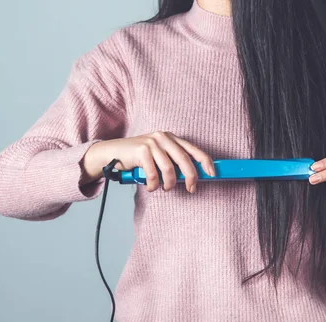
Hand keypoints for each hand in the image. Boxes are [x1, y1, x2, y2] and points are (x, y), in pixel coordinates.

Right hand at [81, 131, 214, 192]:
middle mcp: (163, 137)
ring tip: (164, 188)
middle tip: (191, 189)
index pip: (193, 149)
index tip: (212, 174)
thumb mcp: (158, 156)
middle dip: (191, 177)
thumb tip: (192, 178)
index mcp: (171, 138)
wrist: (112, 153)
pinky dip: (153, 185)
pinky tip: (150, 186)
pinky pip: (154, 174)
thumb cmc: (138, 158)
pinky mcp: (142, 150)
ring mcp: (152, 143)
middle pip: (184, 160)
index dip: (205, 162)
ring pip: (169, 170)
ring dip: (168, 184)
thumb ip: (173, 162)